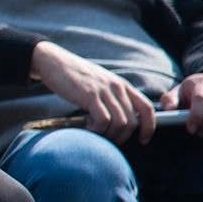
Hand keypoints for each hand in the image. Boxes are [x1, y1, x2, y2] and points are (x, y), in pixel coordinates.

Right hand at [32, 41, 155, 143]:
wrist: (54, 61)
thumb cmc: (74, 76)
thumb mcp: (100, 84)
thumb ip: (112, 98)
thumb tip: (118, 120)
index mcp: (122, 85)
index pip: (147, 107)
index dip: (149, 127)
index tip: (143, 139)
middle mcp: (117, 87)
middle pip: (133, 121)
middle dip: (123, 137)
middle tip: (109, 140)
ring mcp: (104, 91)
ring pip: (120, 123)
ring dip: (110, 135)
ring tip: (96, 135)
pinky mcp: (89, 95)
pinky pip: (103, 120)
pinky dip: (97, 130)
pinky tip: (86, 127)